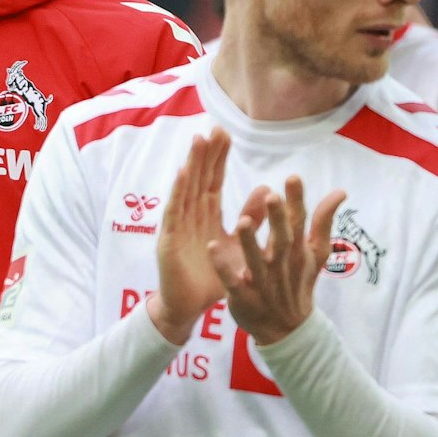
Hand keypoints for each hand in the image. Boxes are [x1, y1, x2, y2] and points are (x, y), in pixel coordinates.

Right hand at [149, 131, 231, 344]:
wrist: (189, 308)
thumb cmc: (213, 278)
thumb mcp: (240, 245)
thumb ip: (252, 219)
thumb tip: (268, 190)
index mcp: (207, 217)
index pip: (213, 182)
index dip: (218, 159)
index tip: (226, 135)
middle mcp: (191, 217)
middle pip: (199, 180)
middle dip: (207, 154)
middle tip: (215, 128)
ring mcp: (178, 227)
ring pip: (186, 190)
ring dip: (192, 165)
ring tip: (199, 140)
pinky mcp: (169, 241)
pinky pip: (174, 214)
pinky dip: (177, 193)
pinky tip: (182, 174)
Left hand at [209, 174, 345, 345]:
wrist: (287, 328)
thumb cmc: (299, 282)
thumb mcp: (316, 252)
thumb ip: (324, 221)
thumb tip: (341, 191)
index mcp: (297, 250)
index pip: (299, 222)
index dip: (296, 201)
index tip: (292, 178)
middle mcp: (281, 264)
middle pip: (280, 240)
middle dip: (277, 220)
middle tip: (272, 197)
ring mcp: (262, 281)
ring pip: (255, 259)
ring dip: (249, 242)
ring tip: (243, 221)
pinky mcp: (243, 296)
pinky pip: (232, 281)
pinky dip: (223, 267)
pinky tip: (212, 247)